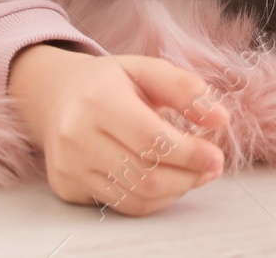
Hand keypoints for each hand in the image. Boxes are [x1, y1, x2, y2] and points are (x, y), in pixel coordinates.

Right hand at [6, 43, 230, 217]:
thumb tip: (221, 119)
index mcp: (98, 100)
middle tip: (210, 168)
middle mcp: (77, 136)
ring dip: (174, 191)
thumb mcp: (146, 70)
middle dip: (188, 176)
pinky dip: (152, 200)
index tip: (217, 157)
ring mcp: (69, 166)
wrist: (55, 95)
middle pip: (145, 174)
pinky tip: (166, 182)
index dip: (190, 154)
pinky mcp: (67, 186)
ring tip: (193, 175)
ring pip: (135, 197)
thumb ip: (185, 90)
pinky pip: (120, 205)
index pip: (151, 140)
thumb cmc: (108, 82)